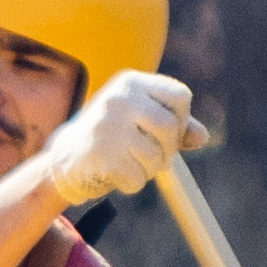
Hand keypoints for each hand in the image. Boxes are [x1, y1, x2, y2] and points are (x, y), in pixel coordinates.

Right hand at [31, 67, 201, 212]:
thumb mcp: (140, 120)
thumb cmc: (110, 137)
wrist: (63, 160)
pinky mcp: (101, 154)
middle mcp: (119, 98)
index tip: (168, 133)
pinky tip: (116, 175)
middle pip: (170, 127)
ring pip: (156, 156)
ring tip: (132, 165)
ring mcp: (108, 125)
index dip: (181, 119)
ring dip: (150, 169)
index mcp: (131, 82)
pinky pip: (137, 178)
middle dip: (168, 149)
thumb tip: (203, 137)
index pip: (180, 96)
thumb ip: (174, 125)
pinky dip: (133, 183)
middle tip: (154, 157)